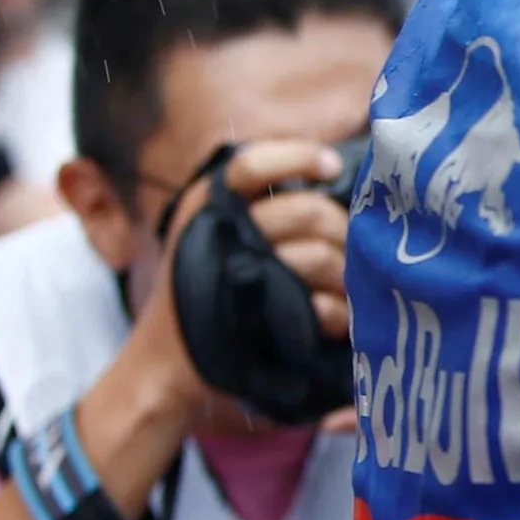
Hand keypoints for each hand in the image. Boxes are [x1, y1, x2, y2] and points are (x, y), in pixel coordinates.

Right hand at [115, 140, 348, 420]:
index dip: (298, 157)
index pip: (253, 165)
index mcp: (209, 206)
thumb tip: (328, 166)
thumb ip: (258, 203)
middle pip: (306, 210)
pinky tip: (335, 320)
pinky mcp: (257, 323)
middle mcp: (219, 233)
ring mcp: (238, 278)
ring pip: (319, 257)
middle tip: (351, 248)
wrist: (168, 362)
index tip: (332, 166)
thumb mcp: (214, 233)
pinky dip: (336, 313)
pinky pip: (319, 306)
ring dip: (343, 275)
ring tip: (346, 288)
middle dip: (340, 229)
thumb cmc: (205, 291)